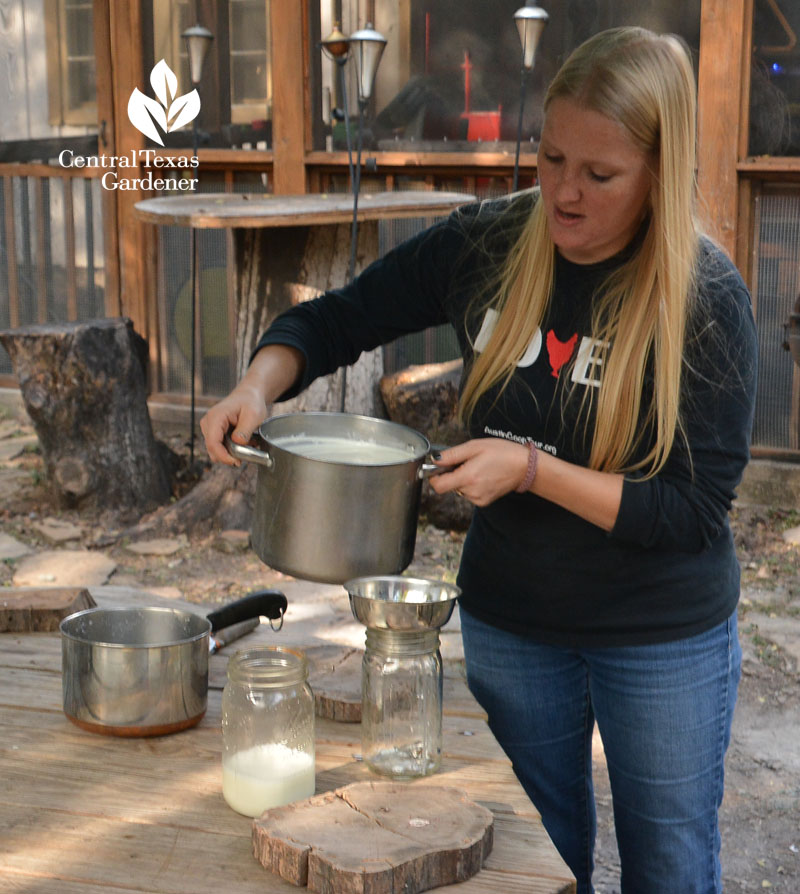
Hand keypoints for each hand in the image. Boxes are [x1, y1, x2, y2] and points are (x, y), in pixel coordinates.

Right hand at [200, 344, 304, 465]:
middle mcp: (208, 423)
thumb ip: (245, 430)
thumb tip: (237, 443)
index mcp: (216, 417)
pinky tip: (243, 443)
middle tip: (247, 453)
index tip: (237, 461)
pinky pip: (219, 446)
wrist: (248, 395)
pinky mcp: (213, 432)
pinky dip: (231, 448)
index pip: (213, 443)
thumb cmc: (251, 402)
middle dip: (229, 455)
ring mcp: (209, 428)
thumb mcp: (253, 415)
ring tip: (247, 445)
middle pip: (213, 449)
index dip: (223, 456)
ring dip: (231, 452)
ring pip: (216, 449)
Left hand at [428, 438, 528, 505]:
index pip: (438, 486)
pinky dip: (471, 485)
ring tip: (479, 467)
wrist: (524, 466)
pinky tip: (483, 475)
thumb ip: (452, 455)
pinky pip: (468, 493)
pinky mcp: (484, 502)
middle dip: (453, 474)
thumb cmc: (502, 453)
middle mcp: (471, 492)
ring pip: (458, 489)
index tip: (439, 468)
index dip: (434, 476)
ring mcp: (478, 499)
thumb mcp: (475, 447)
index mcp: (468, 478)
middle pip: (448, 486)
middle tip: (468, 462)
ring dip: (463, 479)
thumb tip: (434, 459)